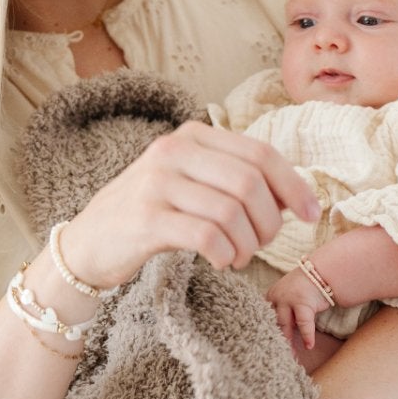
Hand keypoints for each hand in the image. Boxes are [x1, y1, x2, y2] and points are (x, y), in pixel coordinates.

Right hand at [58, 122, 319, 289]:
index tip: (309, 214)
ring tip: (238, 257)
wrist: (89, 243)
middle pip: (251, 182)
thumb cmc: (152, 216)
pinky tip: (221, 262)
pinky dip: (225, 253)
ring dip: (247, 243)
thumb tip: (293, 194)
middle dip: (269, 221)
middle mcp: (174, 150)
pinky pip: (207, 235)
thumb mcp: (191, 184)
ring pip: (232, 210)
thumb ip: (233, 179)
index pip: (260, 153)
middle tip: (260, 245)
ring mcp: (157, 182)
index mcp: (193, 135)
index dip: (293, 185)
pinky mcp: (146, 218)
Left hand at [266, 266, 331, 349]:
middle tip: (275, 354)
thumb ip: (281, 311)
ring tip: (292, 355)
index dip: (265, 333)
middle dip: (274, 340)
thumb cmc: (304, 287)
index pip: (264, 318)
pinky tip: (309, 346)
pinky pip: (304, 323)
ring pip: (285, 325)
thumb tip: (280, 334)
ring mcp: (289, 299)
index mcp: (270, 296)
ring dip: (288, 341)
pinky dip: (307, 335)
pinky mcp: (303, 302)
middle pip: (273, 323)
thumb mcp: (287, 297)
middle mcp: (276, 297)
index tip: (265, 347)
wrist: (320, 273)